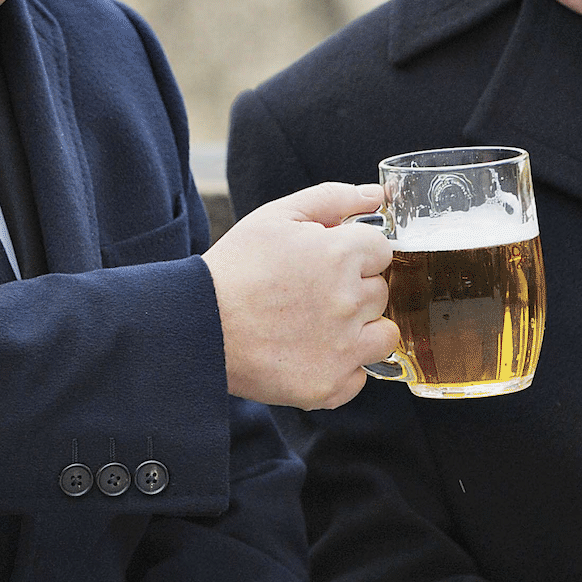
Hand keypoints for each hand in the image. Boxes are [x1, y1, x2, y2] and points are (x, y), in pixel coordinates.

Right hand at [204, 182, 397, 409]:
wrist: (197, 327)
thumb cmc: (235, 268)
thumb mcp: (276, 216)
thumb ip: (333, 199)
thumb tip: (377, 195)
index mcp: (340, 255)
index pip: (382, 250)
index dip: (355, 254)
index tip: (330, 263)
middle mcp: (348, 302)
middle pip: (382, 291)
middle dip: (356, 289)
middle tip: (314, 294)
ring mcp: (342, 348)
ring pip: (384, 335)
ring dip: (362, 330)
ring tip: (319, 326)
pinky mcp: (330, 386)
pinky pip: (360, 376)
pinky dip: (341, 367)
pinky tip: (309, 353)